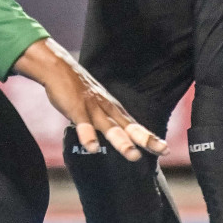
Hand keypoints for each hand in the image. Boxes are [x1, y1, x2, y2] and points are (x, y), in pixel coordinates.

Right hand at [13, 38, 167, 159]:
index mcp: (111, 109)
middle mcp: (106, 109)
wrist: (58, 67)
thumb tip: (114, 136)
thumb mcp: (96, 103)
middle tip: (162, 150)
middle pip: (128, 126)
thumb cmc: (76, 88)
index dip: (149, 137)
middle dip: (145, 139)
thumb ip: (105, 119)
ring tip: (133, 155)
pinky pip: (83, 124)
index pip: (134, 126)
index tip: (165, 149)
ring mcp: (92, 108)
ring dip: (122, 141)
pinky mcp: (76, 108)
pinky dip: (88, 136)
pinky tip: (93, 148)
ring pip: (109, 127)